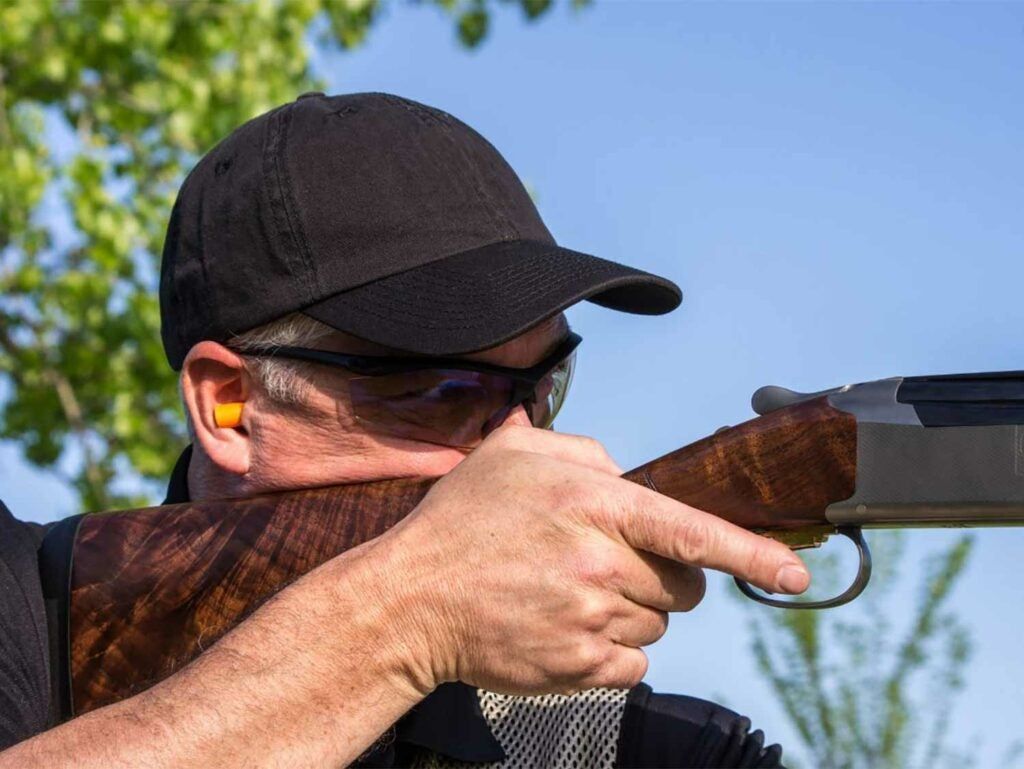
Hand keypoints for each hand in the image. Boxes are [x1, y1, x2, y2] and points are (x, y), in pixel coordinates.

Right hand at [374, 424, 809, 696]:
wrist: (408, 603)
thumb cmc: (458, 523)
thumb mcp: (512, 454)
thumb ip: (581, 449)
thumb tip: (625, 474)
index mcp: (590, 503)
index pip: (691, 529)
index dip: (752, 553)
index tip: (796, 573)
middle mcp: (599, 563)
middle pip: (683, 583)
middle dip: (662, 573)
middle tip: (607, 563)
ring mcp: (590, 619)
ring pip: (658, 621)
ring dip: (629, 607)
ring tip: (567, 591)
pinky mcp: (578, 666)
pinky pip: (634, 660)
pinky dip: (613, 645)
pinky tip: (566, 624)